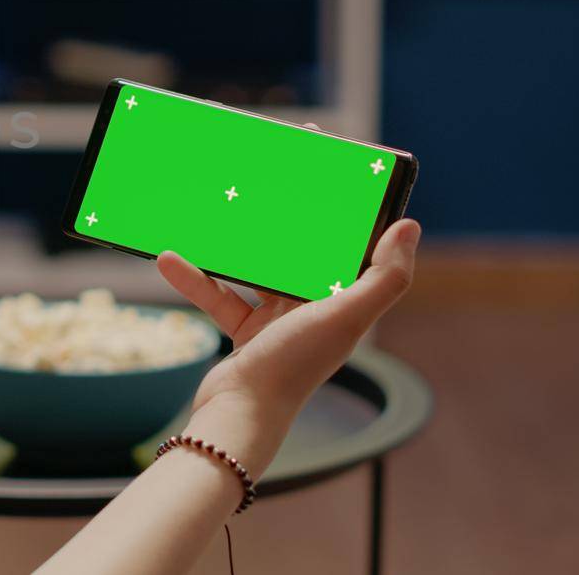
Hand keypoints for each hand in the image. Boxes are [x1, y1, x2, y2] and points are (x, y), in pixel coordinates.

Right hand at [157, 136, 419, 477]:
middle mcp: (318, 308)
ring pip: (259, 264)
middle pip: (305, 245)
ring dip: (236, 238)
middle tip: (269, 167)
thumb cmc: (293, 368)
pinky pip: (220, 293)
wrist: (239, 417)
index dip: (345, 201)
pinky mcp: (246, 332)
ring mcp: (281, 320)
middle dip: (287, 209)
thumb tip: (408, 226)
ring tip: (216, 205)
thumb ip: (383, 276)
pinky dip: (196, 277)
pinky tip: (169, 257)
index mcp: (346, 301)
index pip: (351, 240)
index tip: (329, 160)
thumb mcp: (343, 317)